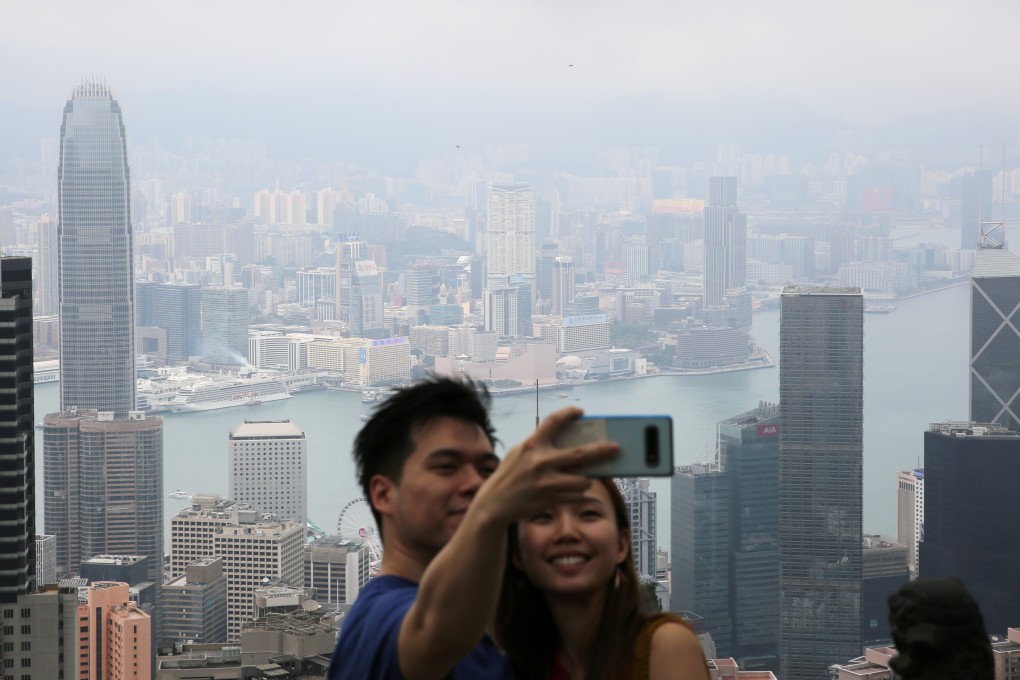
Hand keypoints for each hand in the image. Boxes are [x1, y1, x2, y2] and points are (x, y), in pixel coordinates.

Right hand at [473, 407, 618, 526]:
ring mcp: (546, 482)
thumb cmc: (509, 475)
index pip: (554, 421)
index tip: (580, 412)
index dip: (569, 413)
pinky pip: (576, 495)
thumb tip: (570, 442)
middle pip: (581, 454)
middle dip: (602, 450)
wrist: (495, 504)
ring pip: (582, 480)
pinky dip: (578, 493)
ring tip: (583, 477)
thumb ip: (540, 445)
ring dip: (587, 478)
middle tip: (616, 447)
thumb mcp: (519, 453)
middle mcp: (540, 462)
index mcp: (532, 445)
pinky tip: (574, 490)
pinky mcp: (550, 500)